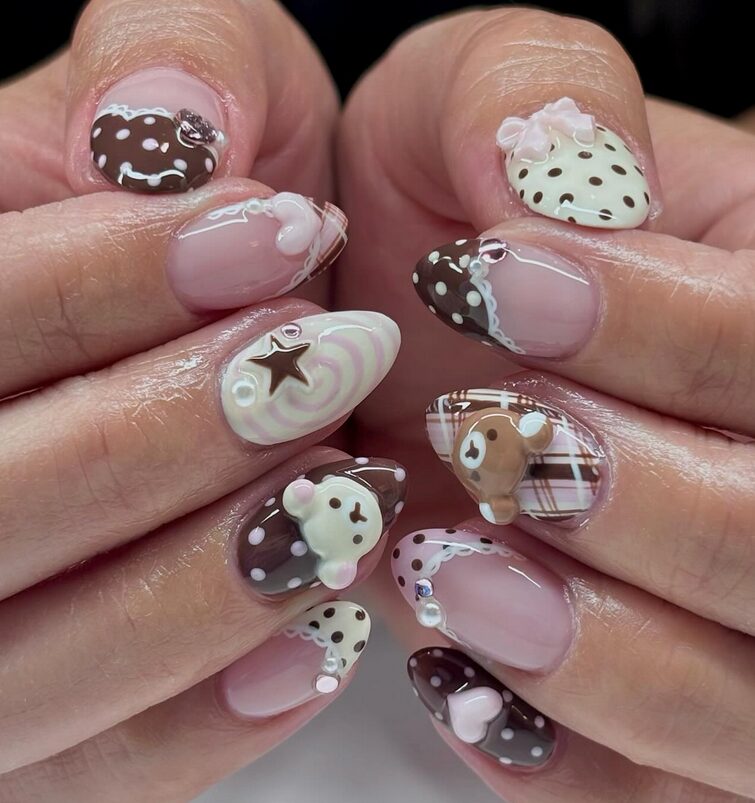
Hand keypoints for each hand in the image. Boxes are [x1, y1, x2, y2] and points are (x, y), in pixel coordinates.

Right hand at [0, 1, 406, 798]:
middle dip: (168, 431)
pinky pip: (105, 766)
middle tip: (330, 362)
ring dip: (203, 581)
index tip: (279, 233)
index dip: (106, 280)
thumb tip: (162, 135)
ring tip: (341, 498)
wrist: (292, 299)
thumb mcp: (216, 68)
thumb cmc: (256, 180)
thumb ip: (171, 55)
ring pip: (41, 662)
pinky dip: (207, 717)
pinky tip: (316, 635)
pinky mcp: (74, 716)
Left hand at [338, 7, 754, 800]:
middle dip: (637, 502)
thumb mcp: (459, 103)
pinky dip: (549, 747)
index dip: (661, 328)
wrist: (391, 318)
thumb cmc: (435, 207)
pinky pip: (637, 784)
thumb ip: (530, 99)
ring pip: (739, 707)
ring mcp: (714, 612)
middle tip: (484, 432)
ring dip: (595, 651)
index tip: (495, 280)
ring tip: (443, 564)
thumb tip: (568, 190)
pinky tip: (456, 674)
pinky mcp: (635, 705)